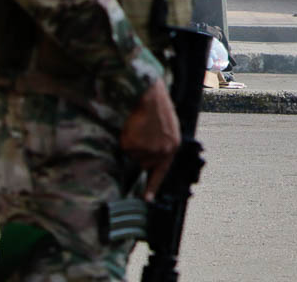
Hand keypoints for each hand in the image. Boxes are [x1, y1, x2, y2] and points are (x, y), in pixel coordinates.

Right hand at [121, 80, 179, 200]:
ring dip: (133, 143)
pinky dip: (125, 138)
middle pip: (144, 163)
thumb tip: (154, 158)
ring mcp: (146, 150)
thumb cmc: (158, 108)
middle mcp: (160, 152)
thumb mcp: (168, 128)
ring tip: (139, 126)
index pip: (162, 172)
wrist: (149, 95)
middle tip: (142, 134)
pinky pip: (124, 147)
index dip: (153, 186)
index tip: (147, 200)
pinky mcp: (132, 145)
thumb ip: (164, 144)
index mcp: (172, 147)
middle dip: (141, 151)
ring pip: (133, 154)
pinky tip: (133, 126)